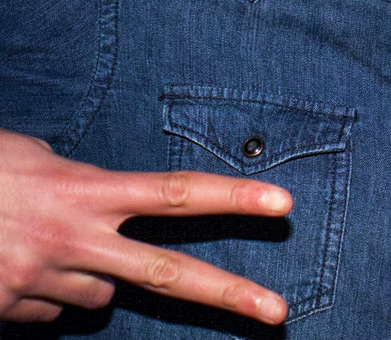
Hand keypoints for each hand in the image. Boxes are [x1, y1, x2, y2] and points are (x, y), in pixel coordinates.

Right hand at [0, 128, 290, 323]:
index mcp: (84, 190)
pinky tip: (12, 267)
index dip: (234, 197)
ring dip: (89, 276)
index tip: (284, 203)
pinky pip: (51, 313)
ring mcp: (41, 283)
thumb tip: (102, 198)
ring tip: (42, 244)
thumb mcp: (30, 157)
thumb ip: (78, 178)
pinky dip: (43, 295)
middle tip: (280, 314)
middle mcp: (73, 241)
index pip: (176, 193)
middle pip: (168, 274)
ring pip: (102, 296)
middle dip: (229, 296)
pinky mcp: (11, 313)